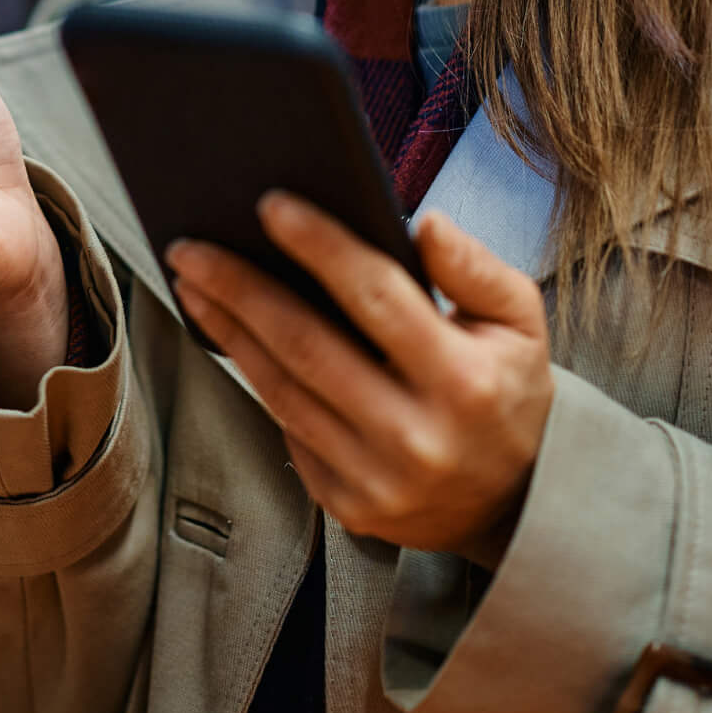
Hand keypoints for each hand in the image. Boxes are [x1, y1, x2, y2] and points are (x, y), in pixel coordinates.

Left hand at [168, 195, 552, 562]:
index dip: (319, 245)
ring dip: (229, 331)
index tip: (269, 204)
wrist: (517, 503)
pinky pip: (288, 431)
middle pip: (305, 345)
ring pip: (282, 391)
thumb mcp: (520, 323)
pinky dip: (256, 380)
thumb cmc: (509, 392)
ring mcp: (376, 481)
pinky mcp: (348, 508)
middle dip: (239, 288)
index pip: (376, 297)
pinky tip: (232, 339)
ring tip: (194, 284)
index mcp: (463, 382)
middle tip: (191, 246)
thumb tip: (424, 221)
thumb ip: (474, 268)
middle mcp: (416, 437)